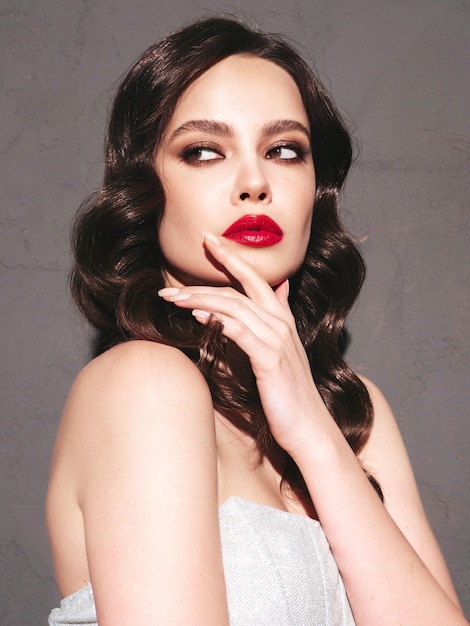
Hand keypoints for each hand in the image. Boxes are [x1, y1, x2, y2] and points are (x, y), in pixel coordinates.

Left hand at [158, 232, 330, 452]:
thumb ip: (277, 319)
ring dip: (201, 299)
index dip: (232, 256)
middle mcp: (280, 323)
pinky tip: (197, 317)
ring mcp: (277, 339)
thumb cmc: (288, 392)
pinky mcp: (270, 359)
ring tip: (173, 297)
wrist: (308, 426)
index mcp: (281, 319)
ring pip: (235, 306)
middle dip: (209, 273)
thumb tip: (277, 290)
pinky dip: (217, 321)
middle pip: (241, 287)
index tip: (208, 239)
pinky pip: (240, 331)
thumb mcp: (283, 351)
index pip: (255, 278)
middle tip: (175, 275)